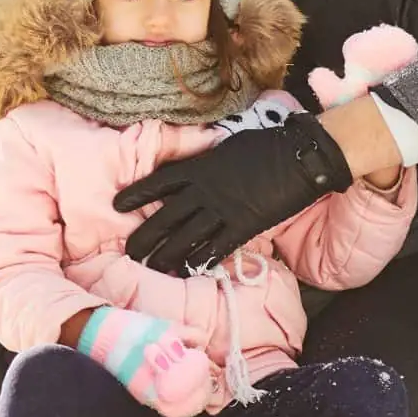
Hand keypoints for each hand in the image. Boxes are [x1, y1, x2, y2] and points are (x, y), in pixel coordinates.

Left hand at [114, 117, 353, 273]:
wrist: (300, 158)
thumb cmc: (267, 146)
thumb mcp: (228, 145)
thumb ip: (208, 157)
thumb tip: (199, 158)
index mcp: (200, 167)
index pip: (160, 181)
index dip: (137, 193)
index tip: (118, 204)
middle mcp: (204, 191)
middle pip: (166, 217)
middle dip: (145, 235)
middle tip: (129, 251)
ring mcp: (223, 210)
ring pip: (186, 237)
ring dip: (167, 254)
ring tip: (152, 267)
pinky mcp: (243, 226)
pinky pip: (216, 247)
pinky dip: (201, 260)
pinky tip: (188, 270)